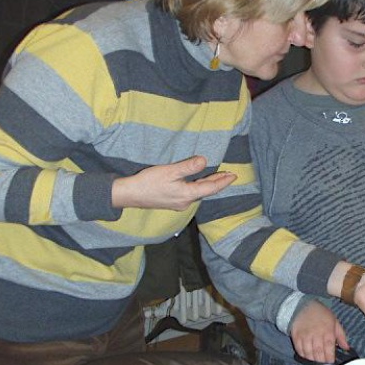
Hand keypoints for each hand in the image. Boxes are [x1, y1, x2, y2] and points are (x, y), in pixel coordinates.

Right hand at [111, 156, 235, 210]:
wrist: (130, 195)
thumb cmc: (149, 182)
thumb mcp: (170, 171)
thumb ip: (188, 167)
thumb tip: (204, 161)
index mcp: (187, 194)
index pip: (211, 188)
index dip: (223, 181)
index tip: (234, 176)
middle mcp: (186, 202)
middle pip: (206, 191)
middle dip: (219, 182)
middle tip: (230, 175)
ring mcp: (179, 203)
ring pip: (199, 192)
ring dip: (209, 184)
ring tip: (219, 176)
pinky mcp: (172, 201)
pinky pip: (191, 193)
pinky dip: (199, 186)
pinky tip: (199, 182)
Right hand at [290, 301, 347, 364]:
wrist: (304, 305)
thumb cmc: (322, 314)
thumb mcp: (335, 322)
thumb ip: (341, 336)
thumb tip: (347, 348)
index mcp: (327, 331)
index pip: (329, 348)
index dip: (330, 358)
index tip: (331, 362)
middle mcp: (316, 334)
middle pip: (319, 353)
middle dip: (322, 361)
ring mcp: (305, 336)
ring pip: (309, 354)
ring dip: (313, 360)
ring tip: (316, 362)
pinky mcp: (296, 336)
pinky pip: (300, 350)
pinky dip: (304, 356)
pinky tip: (308, 357)